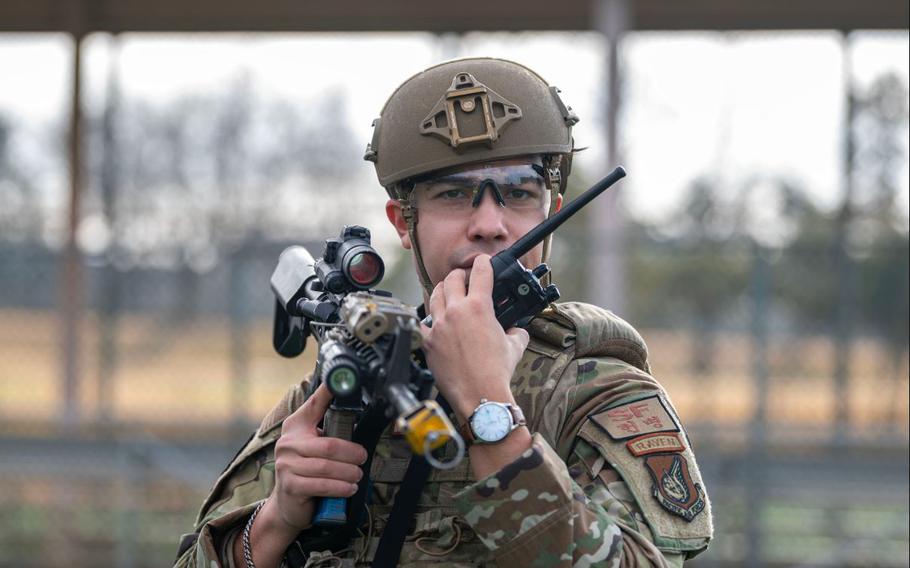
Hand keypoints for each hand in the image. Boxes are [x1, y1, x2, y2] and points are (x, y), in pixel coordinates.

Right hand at [267, 383, 367, 531]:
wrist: (287, 504)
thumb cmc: (306, 471)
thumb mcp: (313, 445)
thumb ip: (327, 429)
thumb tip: (350, 409)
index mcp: (295, 427)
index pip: (313, 405)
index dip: (326, 393)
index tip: (338, 383)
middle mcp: (287, 443)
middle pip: (329, 445)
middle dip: (352, 453)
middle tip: (362, 458)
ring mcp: (286, 466)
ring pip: (327, 467)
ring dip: (349, 472)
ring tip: (358, 474)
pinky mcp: (291, 486)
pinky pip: (322, 485)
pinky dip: (340, 487)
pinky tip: (349, 487)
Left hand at [420, 254, 529, 419]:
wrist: (480, 395)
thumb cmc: (496, 373)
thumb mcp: (515, 346)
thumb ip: (515, 331)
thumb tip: (515, 330)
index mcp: (480, 307)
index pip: (480, 272)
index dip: (484, 263)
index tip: (485, 261)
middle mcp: (456, 312)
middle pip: (452, 279)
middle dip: (460, 275)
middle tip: (465, 279)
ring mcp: (439, 326)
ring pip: (435, 296)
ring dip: (443, 290)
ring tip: (448, 293)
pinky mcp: (428, 342)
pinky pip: (423, 323)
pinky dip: (429, 320)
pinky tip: (435, 322)